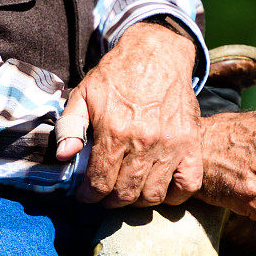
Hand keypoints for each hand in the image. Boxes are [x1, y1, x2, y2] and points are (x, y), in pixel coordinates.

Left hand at [56, 22, 202, 207]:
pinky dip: (174, 195)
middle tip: (105, 196)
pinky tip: (161, 188)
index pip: (100, 183)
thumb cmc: (118, 74)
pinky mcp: (191, 143)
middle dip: (110, 201)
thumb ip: (70, 126)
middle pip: (125, 194)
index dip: (89, 196)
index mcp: (115, 132)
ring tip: (130, 191)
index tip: (86, 195)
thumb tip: (63, 156)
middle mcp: (144, 143)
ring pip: (154, 194)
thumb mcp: (84, 94)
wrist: (157, 54)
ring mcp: (171, 145)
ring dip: (138, 200)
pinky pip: (188, 184)